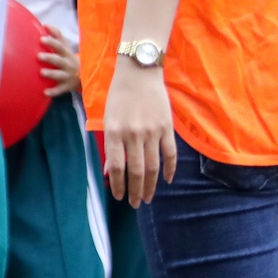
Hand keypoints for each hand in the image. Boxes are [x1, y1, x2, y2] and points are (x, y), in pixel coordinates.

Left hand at [38, 26, 80, 97]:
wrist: (83, 74)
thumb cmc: (67, 57)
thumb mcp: (65, 46)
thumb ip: (56, 35)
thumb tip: (45, 24)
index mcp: (65, 53)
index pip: (59, 46)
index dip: (51, 42)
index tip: (41, 39)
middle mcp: (67, 64)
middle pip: (59, 60)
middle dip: (50, 57)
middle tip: (39, 56)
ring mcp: (67, 75)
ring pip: (60, 75)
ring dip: (51, 73)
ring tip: (41, 72)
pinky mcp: (66, 86)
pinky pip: (60, 90)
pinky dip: (53, 91)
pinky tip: (45, 92)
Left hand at [101, 58, 175, 205]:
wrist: (139, 73)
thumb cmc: (118, 96)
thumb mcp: (107, 119)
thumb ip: (111, 144)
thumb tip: (111, 171)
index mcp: (114, 132)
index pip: (116, 167)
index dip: (118, 184)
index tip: (118, 197)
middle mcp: (133, 134)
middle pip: (136, 170)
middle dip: (135, 190)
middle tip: (135, 204)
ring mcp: (152, 131)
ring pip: (153, 166)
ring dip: (150, 185)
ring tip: (147, 197)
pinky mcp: (167, 128)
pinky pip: (170, 154)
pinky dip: (170, 169)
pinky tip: (167, 180)